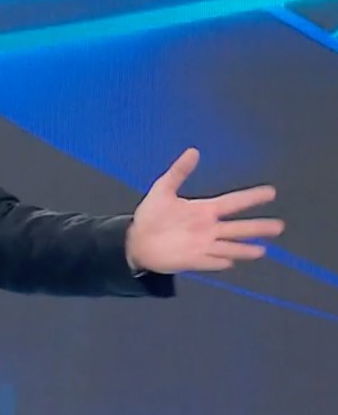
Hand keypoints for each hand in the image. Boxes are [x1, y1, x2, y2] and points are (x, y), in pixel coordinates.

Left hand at [126, 147, 283, 273]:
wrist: (136, 240)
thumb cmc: (151, 215)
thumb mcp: (162, 189)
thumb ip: (179, 172)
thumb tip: (193, 151)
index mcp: (204, 211)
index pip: (233, 202)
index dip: (251, 197)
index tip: (271, 192)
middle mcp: (209, 229)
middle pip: (238, 228)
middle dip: (258, 227)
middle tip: (279, 226)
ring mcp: (203, 246)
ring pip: (229, 247)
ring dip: (244, 249)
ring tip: (262, 250)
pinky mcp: (194, 261)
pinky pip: (211, 262)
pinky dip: (220, 262)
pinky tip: (231, 262)